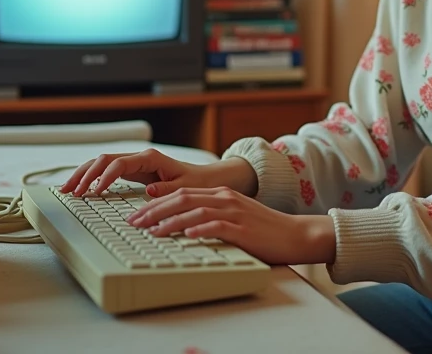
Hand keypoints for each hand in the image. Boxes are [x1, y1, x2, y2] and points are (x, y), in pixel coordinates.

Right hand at [60, 148, 257, 198]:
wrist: (206, 179)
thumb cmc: (197, 182)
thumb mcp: (185, 188)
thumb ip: (167, 189)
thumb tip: (149, 191)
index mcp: (150, 158)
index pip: (119, 164)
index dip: (104, 177)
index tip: (95, 192)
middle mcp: (139, 158)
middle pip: (104, 160)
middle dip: (85, 173)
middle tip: (70, 190)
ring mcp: (134, 164)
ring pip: (101, 163)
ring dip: (83, 174)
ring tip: (67, 189)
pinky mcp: (132, 172)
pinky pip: (106, 171)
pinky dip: (91, 178)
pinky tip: (81, 188)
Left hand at [127, 186, 336, 265]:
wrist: (297, 234)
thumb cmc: (265, 231)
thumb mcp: (235, 218)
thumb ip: (211, 218)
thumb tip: (183, 230)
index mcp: (221, 194)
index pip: (182, 194)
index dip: (156, 203)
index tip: (138, 214)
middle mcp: (225, 198)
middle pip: (182, 198)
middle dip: (155, 210)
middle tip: (134, 222)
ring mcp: (235, 212)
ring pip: (195, 210)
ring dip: (170, 221)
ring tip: (151, 231)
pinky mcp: (244, 228)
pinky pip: (217, 226)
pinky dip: (199, 230)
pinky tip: (186, 236)